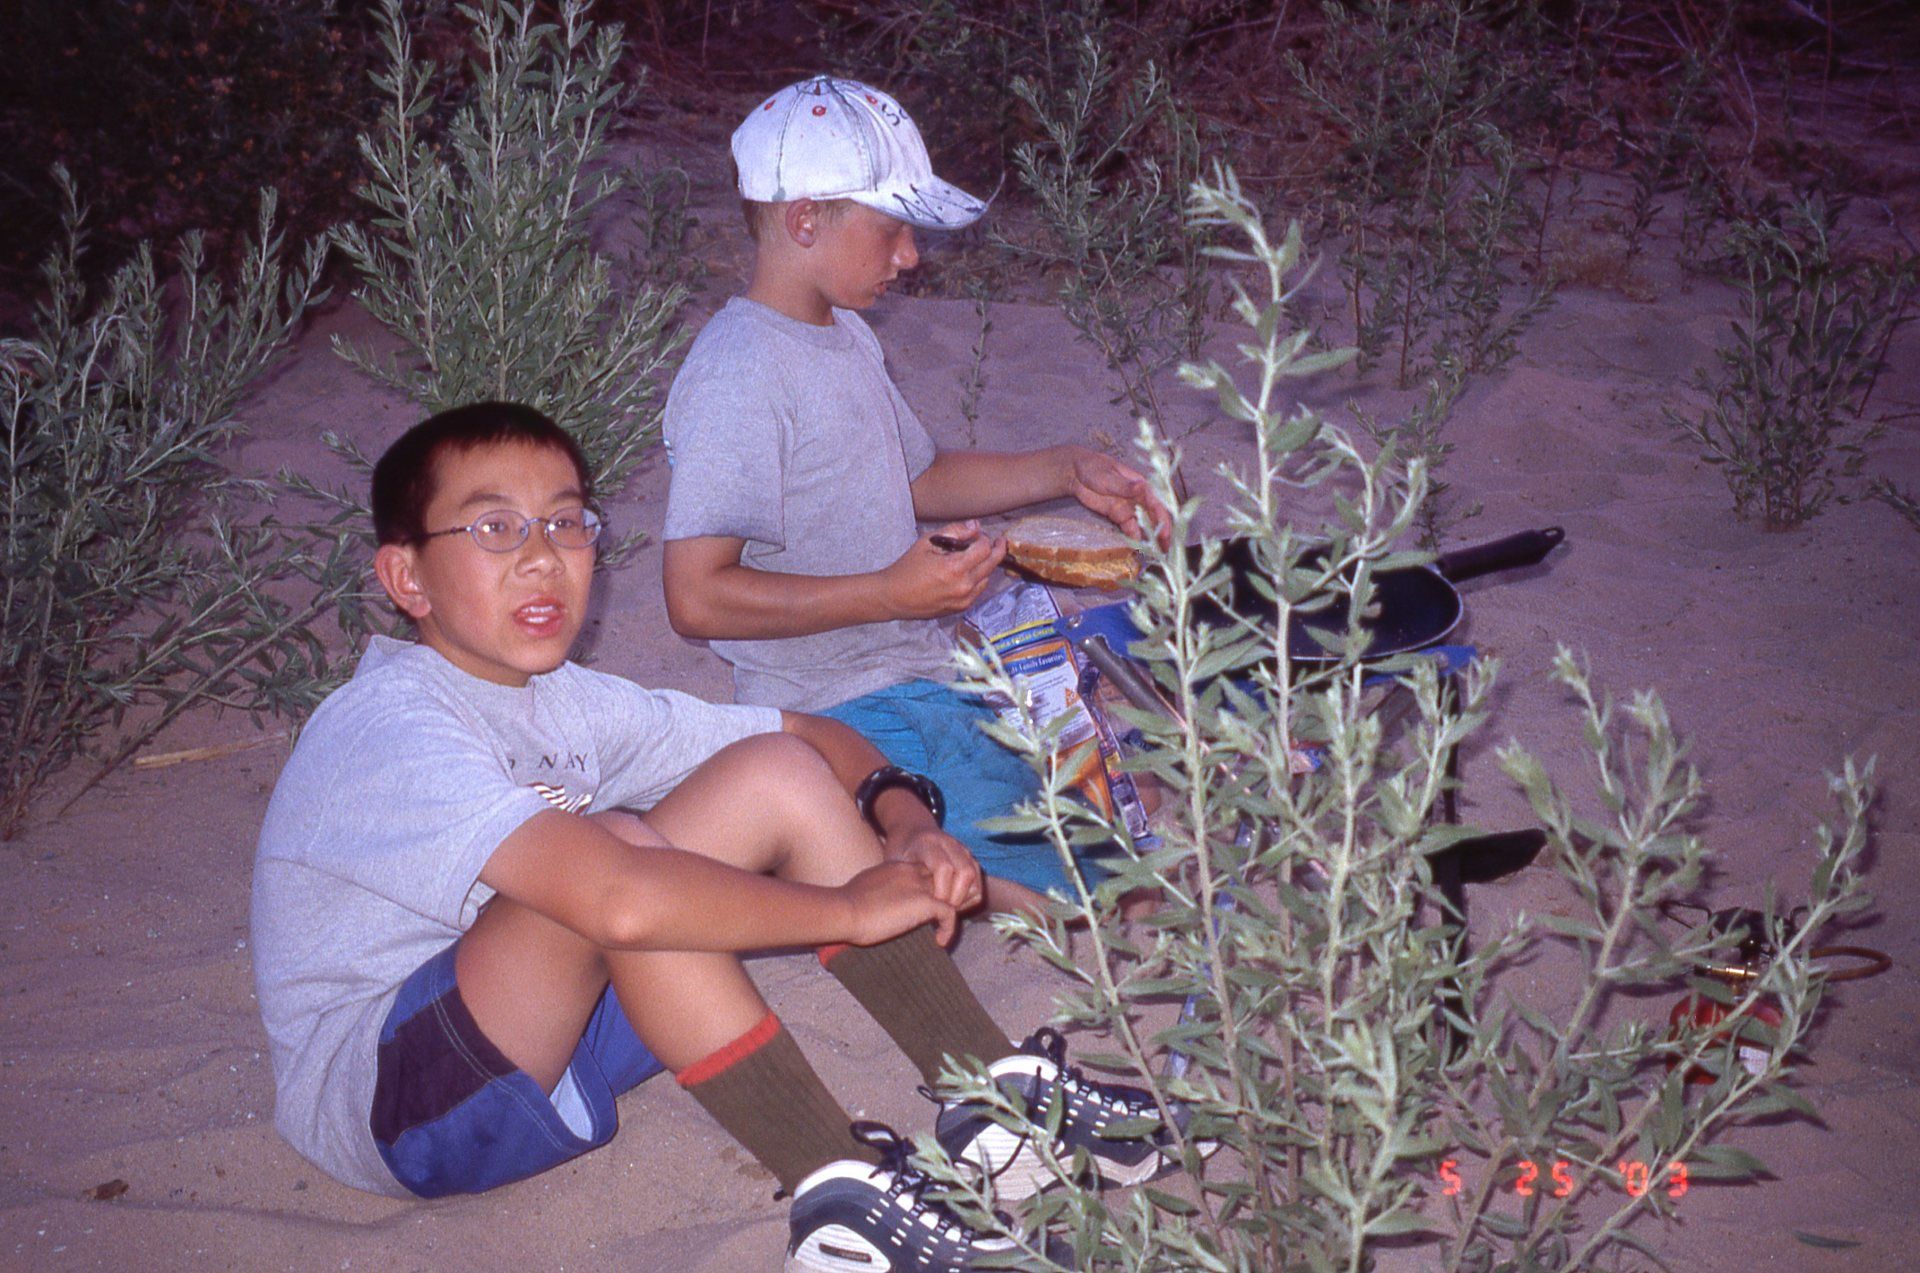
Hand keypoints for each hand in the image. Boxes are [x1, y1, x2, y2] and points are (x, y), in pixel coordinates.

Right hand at [839, 860, 958, 945]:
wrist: (845, 910)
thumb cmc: (846, 905)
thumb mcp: (864, 887)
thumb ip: (878, 889)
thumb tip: (876, 902)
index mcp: (897, 866)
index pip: (924, 871)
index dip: (929, 889)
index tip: (925, 909)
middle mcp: (912, 871)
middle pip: (942, 879)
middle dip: (945, 898)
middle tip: (941, 920)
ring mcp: (920, 885)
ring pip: (951, 894)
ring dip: (950, 913)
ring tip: (943, 930)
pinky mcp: (925, 902)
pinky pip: (950, 913)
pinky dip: (948, 928)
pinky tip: (939, 941)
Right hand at [878, 520, 1007, 618]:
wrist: (893, 597)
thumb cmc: (907, 568)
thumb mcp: (927, 542)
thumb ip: (954, 531)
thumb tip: (975, 526)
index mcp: (954, 567)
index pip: (984, 549)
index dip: (984, 538)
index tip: (980, 535)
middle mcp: (963, 585)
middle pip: (992, 564)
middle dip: (997, 549)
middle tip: (999, 541)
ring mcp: (964, 599)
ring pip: (987, 578)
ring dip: (986, 565)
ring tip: (978, 557)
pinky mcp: (961, 608)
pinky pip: (978, 590)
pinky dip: (978, 579)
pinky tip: (969, 572)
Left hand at [889, 826, 983, 915]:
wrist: (912, 829)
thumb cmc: (900, 850)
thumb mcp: (894, 862)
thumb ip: (902, 879)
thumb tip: (905, 908)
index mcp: (928, 843)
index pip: (944, 868)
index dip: (941, 892)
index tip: (931, 909)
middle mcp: (950, 844)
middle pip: (966, 873)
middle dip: (956, 898)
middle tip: (941, 913)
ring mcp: (963, 850)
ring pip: (975, 879)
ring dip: (964, 900)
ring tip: (946, 911)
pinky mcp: (970, 858)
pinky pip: (978, 883)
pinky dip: (969, 898)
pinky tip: (952, 904)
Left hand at [1063, 448, 1172, 548]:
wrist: (1076, 474)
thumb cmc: (1094, 468)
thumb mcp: (1108, 476)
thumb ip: (1124, 485)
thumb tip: (1141, 487)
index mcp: (1142, 486)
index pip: (1158, 504)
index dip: (1163, 520)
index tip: (1165, 534)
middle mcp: (1139, 499)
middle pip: (1154, 518)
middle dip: (1161, 534)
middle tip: (1164, 551)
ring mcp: (1129, 508)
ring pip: (1143, 525)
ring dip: (1149, 539)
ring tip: (1153, 554)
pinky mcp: (1119, 516)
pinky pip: (1129, 529)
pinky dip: (1133, 539)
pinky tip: (1136, 549)